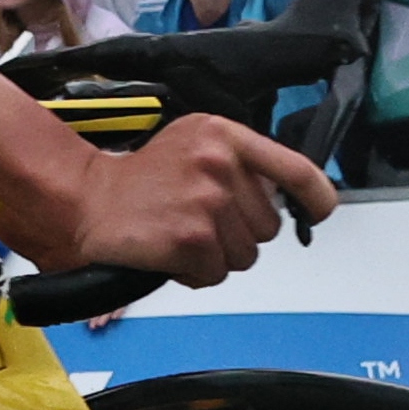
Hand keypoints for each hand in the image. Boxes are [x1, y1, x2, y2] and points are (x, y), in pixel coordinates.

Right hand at [8, 112, 333, 290]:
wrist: (88, 199)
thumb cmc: (141, 179)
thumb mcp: (193, 145)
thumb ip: (239, 161)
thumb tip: (286, 193)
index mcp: (223, 135)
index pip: (294, 168)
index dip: (316, 195)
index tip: (320, 210)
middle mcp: (218, 163)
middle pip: (268, 225)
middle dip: (238, 234)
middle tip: (198, 220)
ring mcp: (205, 201)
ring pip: (245, 255)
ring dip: (216, 256)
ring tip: (181, 234)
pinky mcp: (190, 238)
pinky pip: (215, 274)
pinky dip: (194, 273)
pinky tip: (169, 252)